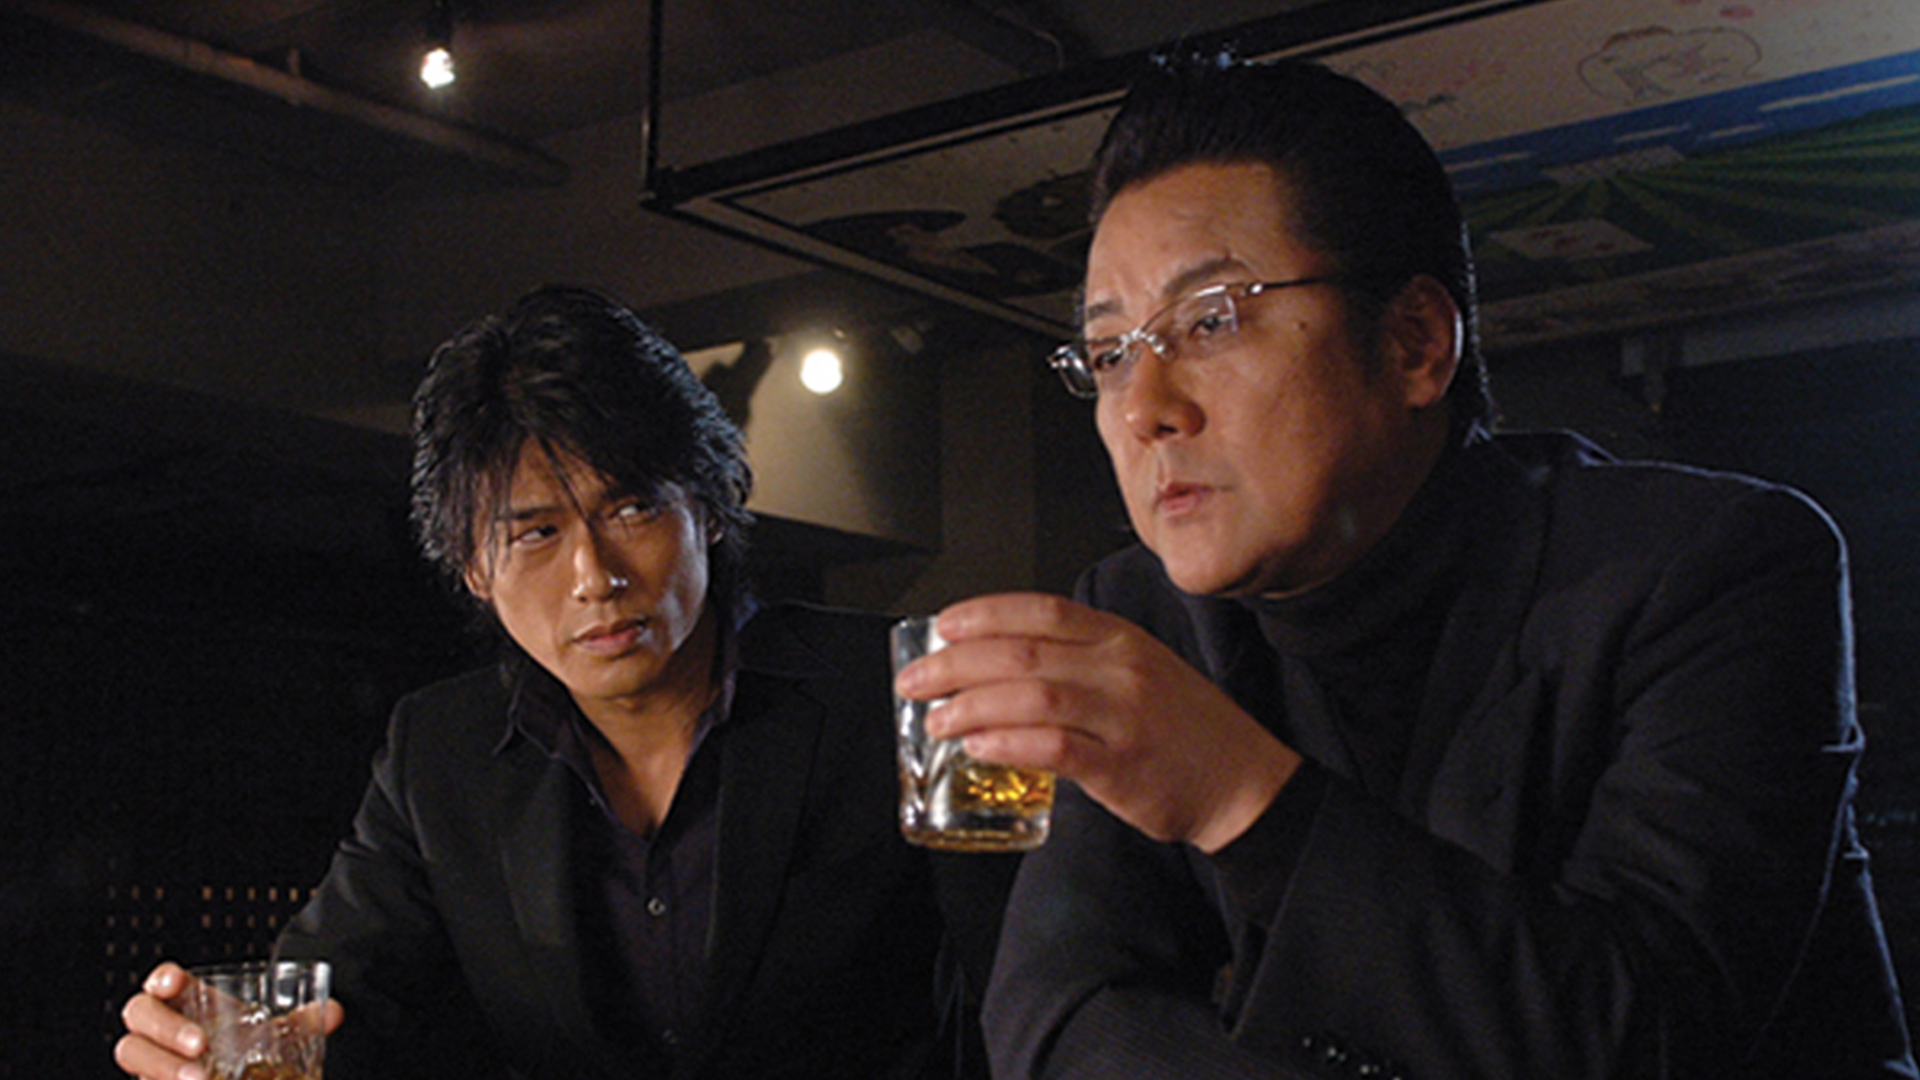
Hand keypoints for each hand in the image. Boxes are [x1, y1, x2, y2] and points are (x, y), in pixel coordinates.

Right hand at [115, 962, 344, 1079]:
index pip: (159, 981)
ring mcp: (147, 1059)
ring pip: (132, 1054)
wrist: (235, 1073)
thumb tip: (334, 1014)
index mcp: (183, 999)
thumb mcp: (273, 1030)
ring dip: (161, 1066)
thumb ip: (302, 1021)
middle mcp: (157, 1027)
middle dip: (166, 1029)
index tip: (177, 980)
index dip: (161, 978)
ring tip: (199, 1079)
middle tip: (202, 1046)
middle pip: (139, 1017)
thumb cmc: (246, 1042)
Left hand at [895, 593, 1299, 851]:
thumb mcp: (1142, 670)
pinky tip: (977, 747)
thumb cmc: (1186, 729)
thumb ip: (1082, 661)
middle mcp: (1121, 669)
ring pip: (1030, 696)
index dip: (984, 614)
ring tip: (935, 721)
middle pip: (1021, 652)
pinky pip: (1054, 747)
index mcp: (1121, 639)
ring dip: (970, 706)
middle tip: (916, 681)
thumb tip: (1003, 664)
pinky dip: (1008, 744)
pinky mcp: (1121, 767)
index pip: (1042, 611)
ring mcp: (1123, 717)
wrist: (1244, 783)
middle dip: (955, 664)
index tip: (942, 626)